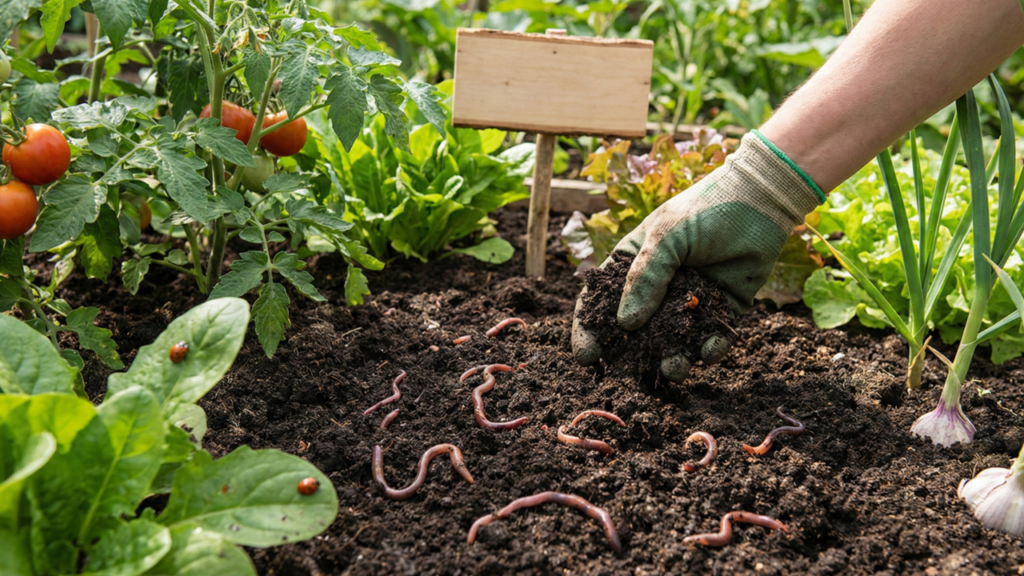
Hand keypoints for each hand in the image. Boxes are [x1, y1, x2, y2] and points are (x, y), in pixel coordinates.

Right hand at [572, 131, 822, 381]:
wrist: (760, 200)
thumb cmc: (704, 210)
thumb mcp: (666, 238)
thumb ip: (645, 279)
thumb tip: (625, 324)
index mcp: (633, 266)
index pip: (601, 302)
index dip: (590, 329)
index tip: (587, 355)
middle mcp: (658, 288)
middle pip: (636, 331)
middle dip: (632, 355)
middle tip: (633, 374)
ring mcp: (689, 300)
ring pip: (673, 340)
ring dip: (672, 358)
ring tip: (675, 367)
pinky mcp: (722, 309)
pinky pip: (712, 337)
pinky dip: (710, 348)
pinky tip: (710, 348)